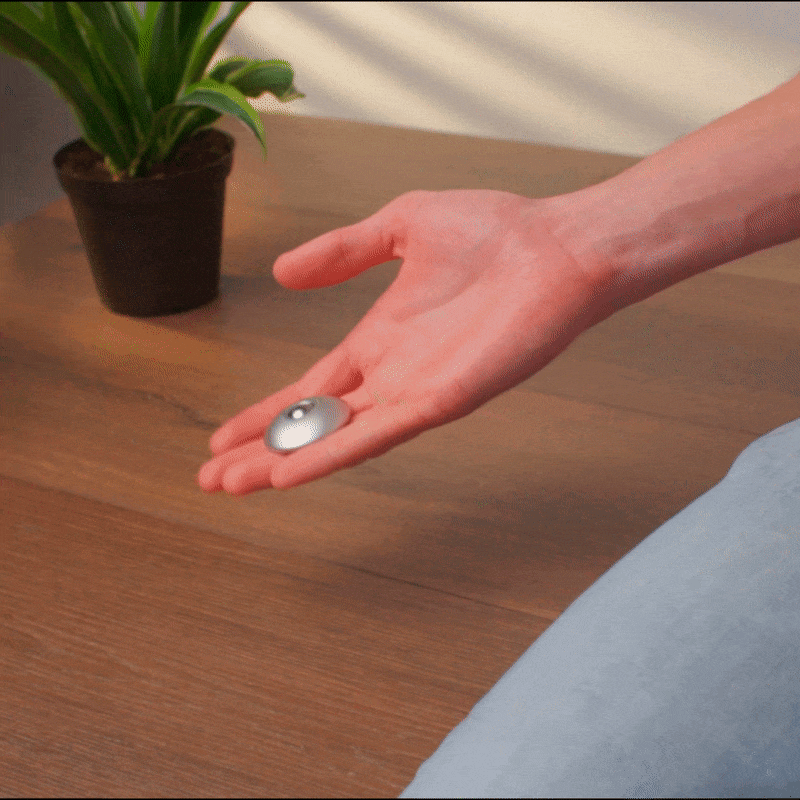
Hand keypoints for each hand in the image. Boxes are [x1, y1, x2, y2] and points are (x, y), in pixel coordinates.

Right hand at [197, 189, 609, 493]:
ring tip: (233, 485)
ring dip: (282, 464)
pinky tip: (288, 474)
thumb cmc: (494, 231)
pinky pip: (378, 436)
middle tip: (212, 479)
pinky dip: (330, 456)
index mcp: (380, 339)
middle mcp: (392, 374)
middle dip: (262, 450)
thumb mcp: (400, 227)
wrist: (557, 245)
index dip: (266, 414)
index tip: (223, 436)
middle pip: (314, 425)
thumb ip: (342, 252)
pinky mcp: (444, 399)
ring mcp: (416, 391)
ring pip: (336, 439)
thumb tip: (282, 272)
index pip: (310, 389)